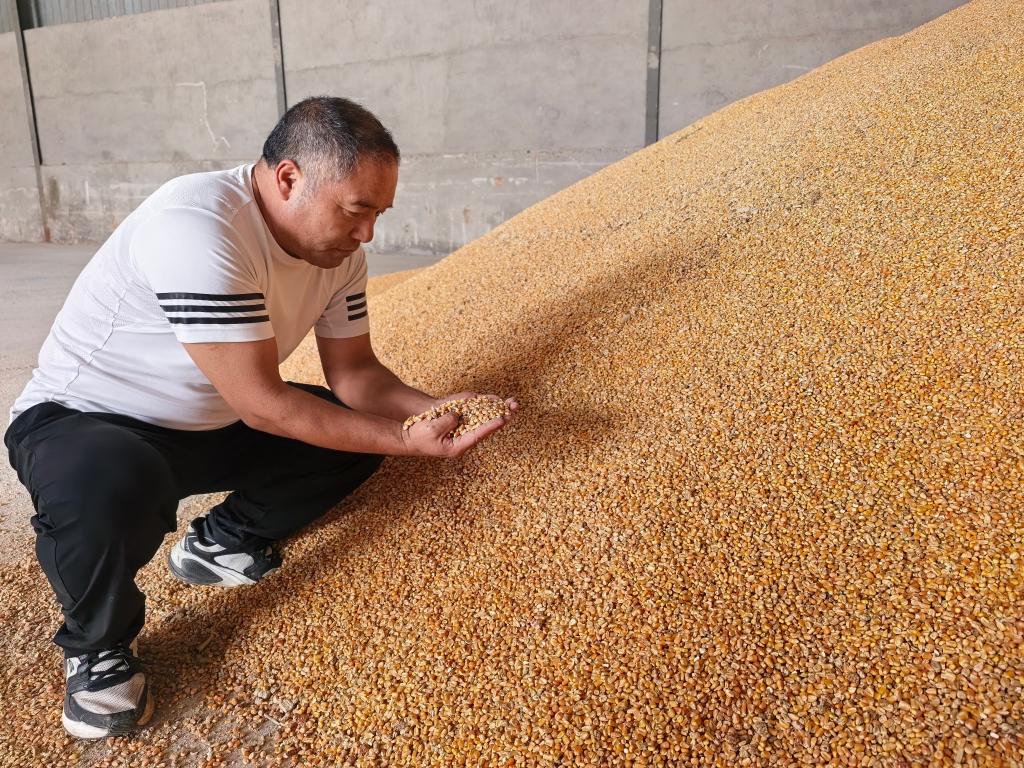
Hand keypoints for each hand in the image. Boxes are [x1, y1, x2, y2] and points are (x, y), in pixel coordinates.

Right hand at [402, 393, 518, 457]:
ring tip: (513, 404)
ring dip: (498, 412)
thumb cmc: (418, 436)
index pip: (478, 435)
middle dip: (501, 418)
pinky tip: (498, 404)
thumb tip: (458, 415)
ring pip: (484, 421)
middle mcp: (463, 440)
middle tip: (515, 409)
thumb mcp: (431, 429)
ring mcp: (462, 432)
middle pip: (486, 428)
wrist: (409, 437)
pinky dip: (487, 410)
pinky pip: (476, 417)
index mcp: (457, 446)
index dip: (490, 426)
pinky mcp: (460, 426)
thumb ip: (446, 422)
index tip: (502, 420)